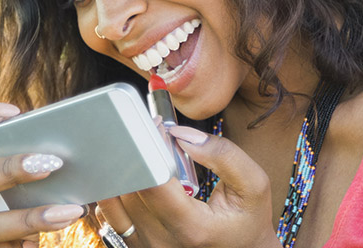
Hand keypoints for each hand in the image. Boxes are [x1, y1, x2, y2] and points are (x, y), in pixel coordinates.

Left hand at [95, 126, 280, 247]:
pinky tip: (132, 177)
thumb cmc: (247, 220)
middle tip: (149, 135)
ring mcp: (144, 247)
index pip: (153, 182)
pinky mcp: (134, 245)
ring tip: (142, 156)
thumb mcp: (253, 185)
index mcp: (192, 228)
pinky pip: (109, 213)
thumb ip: (223, 156)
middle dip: (134, 154)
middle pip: (129, 188)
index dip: (149, 148)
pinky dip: (115, 190)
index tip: (156, 126)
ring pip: (113, 200)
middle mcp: (162, 241)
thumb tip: (180, 135)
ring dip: (121, 171)